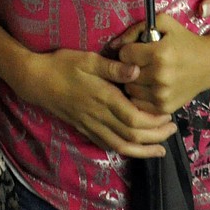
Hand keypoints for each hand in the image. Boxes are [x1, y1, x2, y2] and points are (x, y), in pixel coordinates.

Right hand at [15, 47, 175, 156]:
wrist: (36, 80)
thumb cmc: (62, 65)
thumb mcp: (87, 59)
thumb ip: (113, 67)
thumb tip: (137, 70)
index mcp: (103, 98)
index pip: (134, 118)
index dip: (154, 122)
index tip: (168, 116)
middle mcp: (99, 116)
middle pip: (132, 135)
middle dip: (155, 137)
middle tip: (173, 130)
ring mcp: (91, 125)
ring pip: (121, 146)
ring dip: (143, 150)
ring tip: (160, 150)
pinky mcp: (84, 128)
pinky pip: (107, 145)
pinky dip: (124, 150)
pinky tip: (133, 149)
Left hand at [115, 14, 209, 114]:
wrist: (209, 65)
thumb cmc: (184, 40)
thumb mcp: (163, 23)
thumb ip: (135, 29)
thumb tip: (113, 45)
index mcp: (159, 54)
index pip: (124, 54)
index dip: (128, 50)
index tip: (137, 50)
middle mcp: (160, 76)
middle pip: (125, 73)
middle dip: (129, 66)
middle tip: (140, 63)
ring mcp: (163, 95)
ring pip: (130, 89)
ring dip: (133, 82)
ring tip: (144, 74)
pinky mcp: (165, 107)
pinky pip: (139, 103)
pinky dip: (140, 95)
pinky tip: (149, 87)